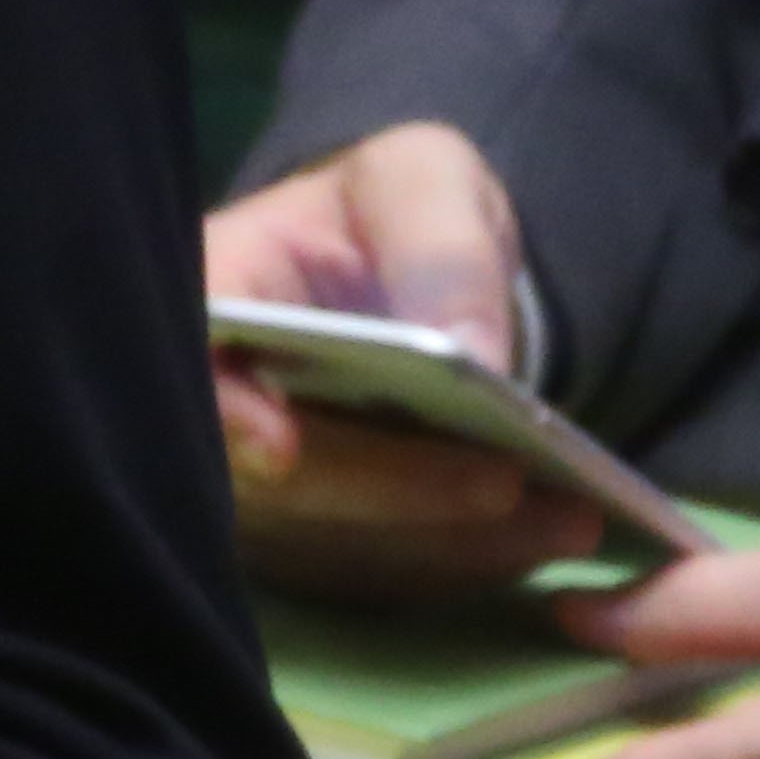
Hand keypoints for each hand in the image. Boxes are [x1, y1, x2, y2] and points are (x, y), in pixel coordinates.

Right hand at [203, 123, 602, 600]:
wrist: (416, 275)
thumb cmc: (398, 214)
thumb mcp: (427, 184)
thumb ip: (441, 250)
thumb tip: (473, 354)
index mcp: (215, 293)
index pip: (189, 368)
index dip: (222, 416)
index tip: (282, 448)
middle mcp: (215, 404)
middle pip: (270, 482)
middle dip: (391, 488)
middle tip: (505, 483)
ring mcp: (259, 486)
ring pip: (334, 543)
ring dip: (449, 543)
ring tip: (569, 520)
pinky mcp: (317, 540)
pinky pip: (381, 573)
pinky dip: (467, 561)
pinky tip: (549, 537)